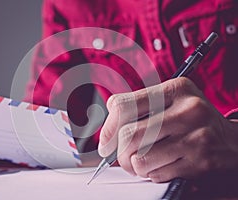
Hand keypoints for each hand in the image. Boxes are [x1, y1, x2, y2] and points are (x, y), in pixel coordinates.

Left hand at [98, 77, 237, 182]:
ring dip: (134, 165)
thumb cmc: (192, 117)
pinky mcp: (199, 162)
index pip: (124, 106)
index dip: (108, 126)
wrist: (230, 139)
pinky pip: (157, 174)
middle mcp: (187, 111)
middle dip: (118, 151)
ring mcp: (195, 137)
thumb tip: (108, 130)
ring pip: (140, 159)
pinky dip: (151, 172)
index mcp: (175, 89)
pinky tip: (160, 164)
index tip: (106, 139)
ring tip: (141, 160)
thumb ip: (138, 106)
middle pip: (129, 135)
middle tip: (120, 155)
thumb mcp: (170, 99)